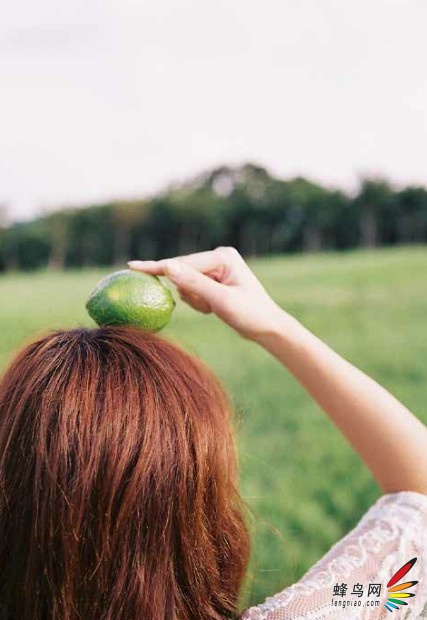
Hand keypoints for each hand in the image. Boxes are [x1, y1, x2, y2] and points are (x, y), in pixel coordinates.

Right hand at [128, 246, 283, 340]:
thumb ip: (194, 283)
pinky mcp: (213, 280)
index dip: (157, 267)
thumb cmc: (250, 314)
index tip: (131, 266)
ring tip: (214, 309)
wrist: (268, 327)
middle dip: (188, 293)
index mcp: (222, 256)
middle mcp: (218, 257)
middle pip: (183, 273)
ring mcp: (216, 268)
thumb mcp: (221, 300)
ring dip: (194, 300)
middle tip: (207, 306)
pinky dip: (197, 303)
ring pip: (185, 284)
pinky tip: (213, 309)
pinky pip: (192, 290)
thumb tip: (168, 267)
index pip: (182, 264)